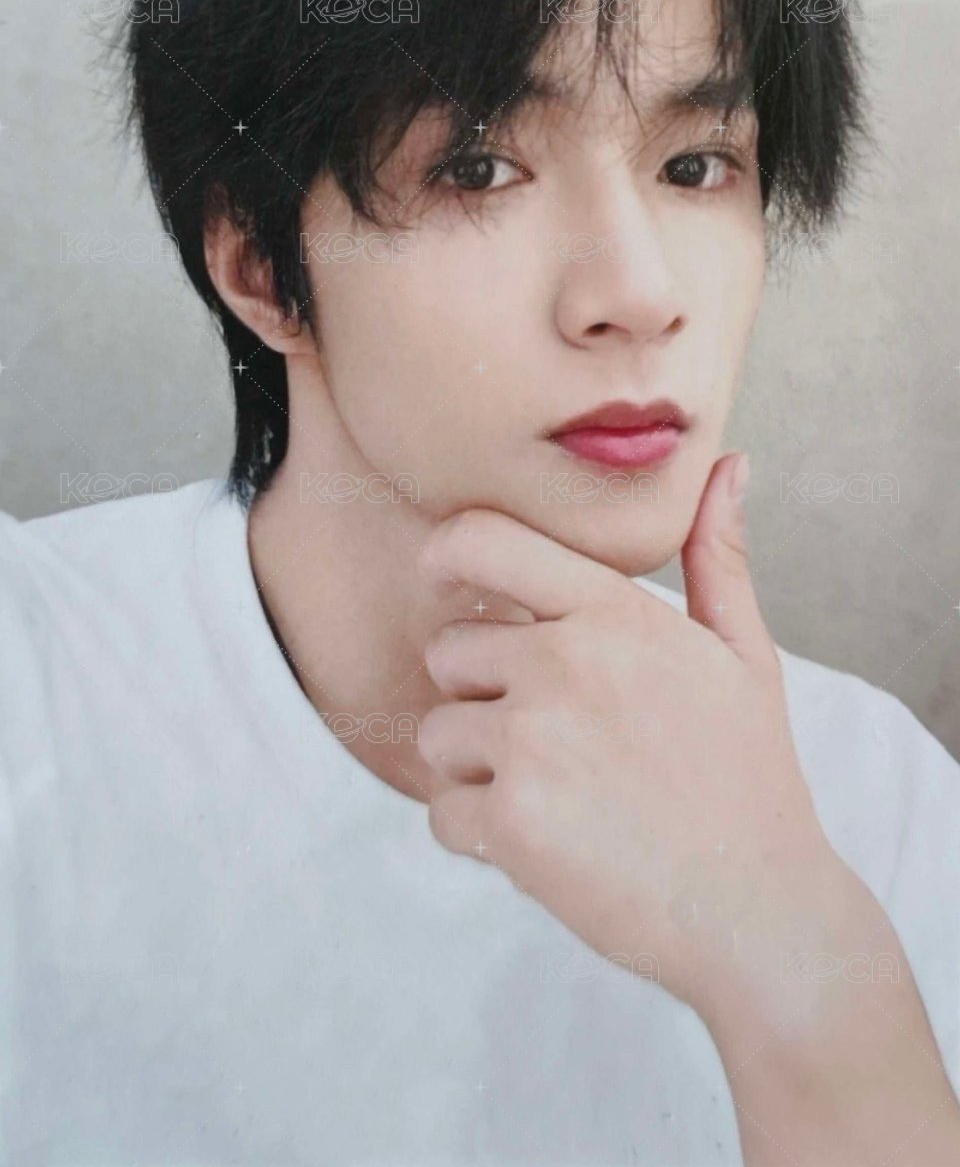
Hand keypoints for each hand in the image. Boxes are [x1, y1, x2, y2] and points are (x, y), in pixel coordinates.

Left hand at [417, 451, 854, 1025]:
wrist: (762, 910)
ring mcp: (535, 742)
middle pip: (448, 653)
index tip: (443, 581)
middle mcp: (566, 663)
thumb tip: (727, 466)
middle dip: (481, 697)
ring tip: (559, 796)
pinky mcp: (513, 822)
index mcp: (616, 613)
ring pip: (437, 735)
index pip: (483, 541)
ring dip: (477, 772)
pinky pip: (442, 813)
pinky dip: (481, 838)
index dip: (445, 554)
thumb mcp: (745, 655)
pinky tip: (551, 846)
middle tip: (555, 741)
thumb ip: (717, 556)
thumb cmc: (749, 777)